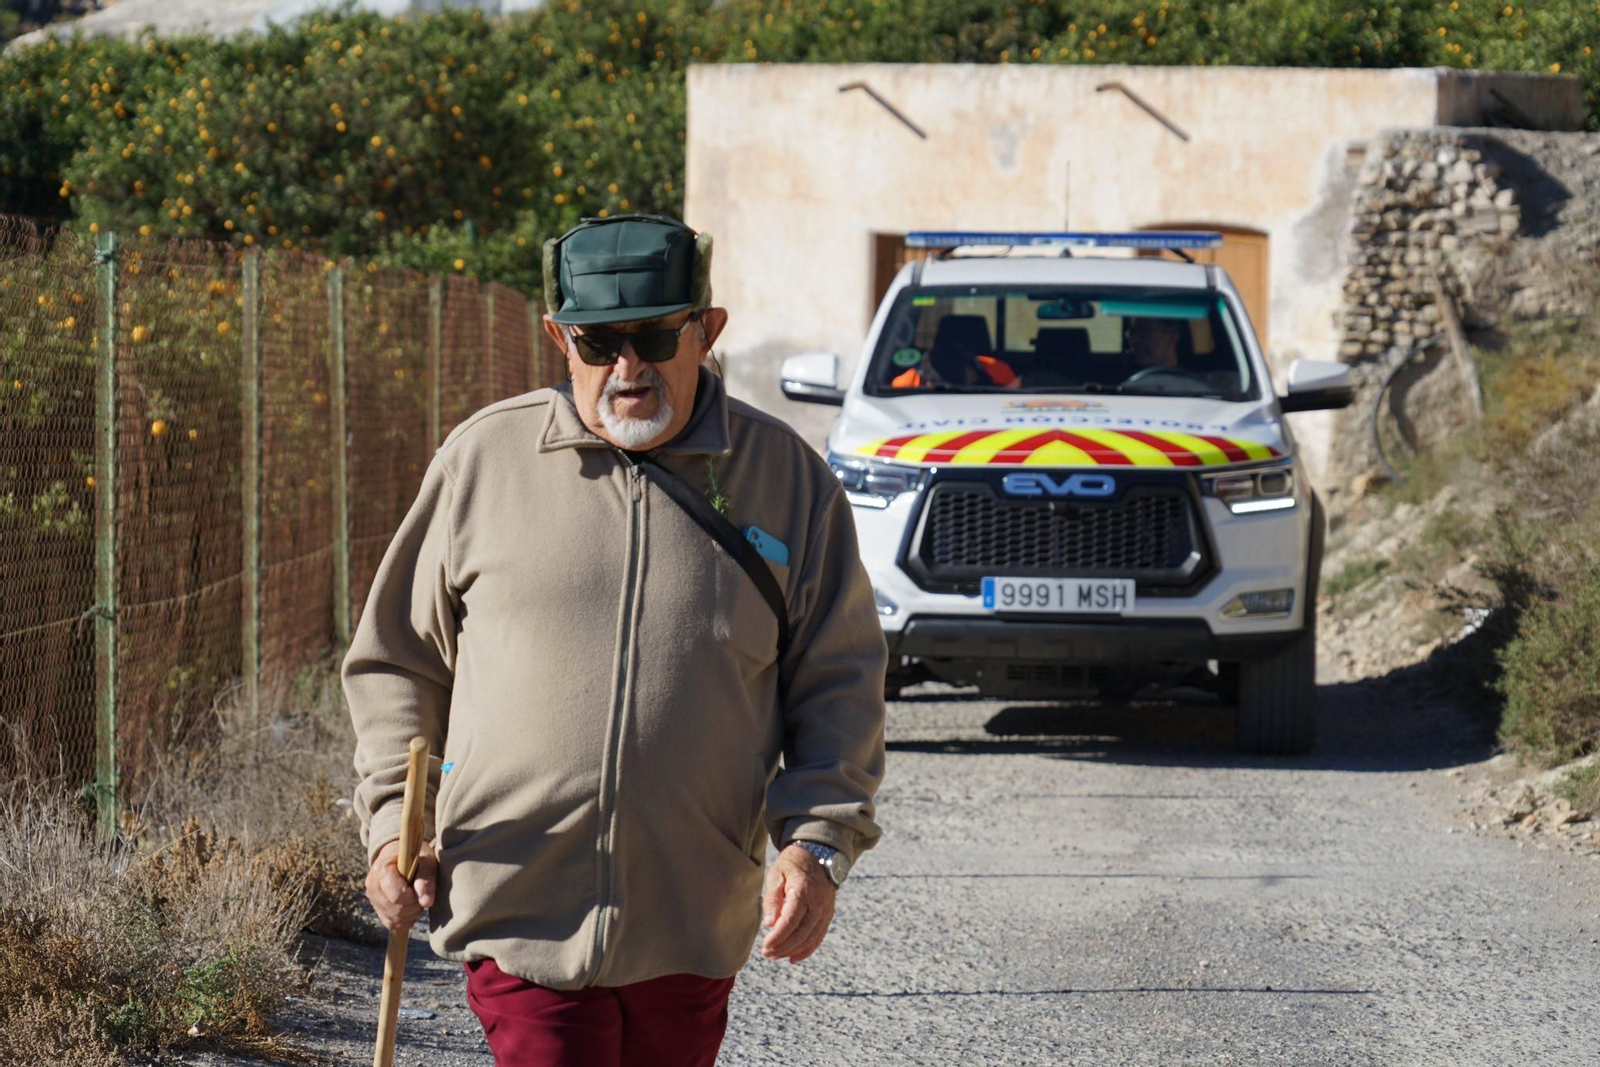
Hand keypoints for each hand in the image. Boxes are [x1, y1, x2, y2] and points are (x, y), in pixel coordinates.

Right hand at [366, 838, 437, 932]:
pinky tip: (411, 904)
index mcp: (381, 869)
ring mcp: (373, 899)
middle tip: (421, 891)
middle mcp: (372, 885)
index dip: (413, 896)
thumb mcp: (426, 859)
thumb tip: (426, 902)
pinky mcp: (378, 909)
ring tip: (416, 895)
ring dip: (412, 912)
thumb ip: (426, 878)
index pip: (396, 896)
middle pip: (396, 910)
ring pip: (395, 919)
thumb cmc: (415, 856)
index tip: (420, 886)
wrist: (401, 855)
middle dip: (414, 905)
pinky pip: (393, 923)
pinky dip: (406, 918)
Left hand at [761, 843, 836, 963]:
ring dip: (793, 951)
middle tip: (767, 953)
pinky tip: (793, 958)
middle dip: (783, 947)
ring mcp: (825, 910)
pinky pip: (819, 936)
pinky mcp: (828, 915)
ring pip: (810, 938)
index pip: (791, 920)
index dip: (778, 937)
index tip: (765, 946)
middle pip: (801, 933)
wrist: (817, 854)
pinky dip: (807, 950)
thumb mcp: (776, 874)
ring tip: (775, 956)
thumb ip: (772, 898)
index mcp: (803, 891)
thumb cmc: (791, 865)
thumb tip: (770, 924)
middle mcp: (818, 903)